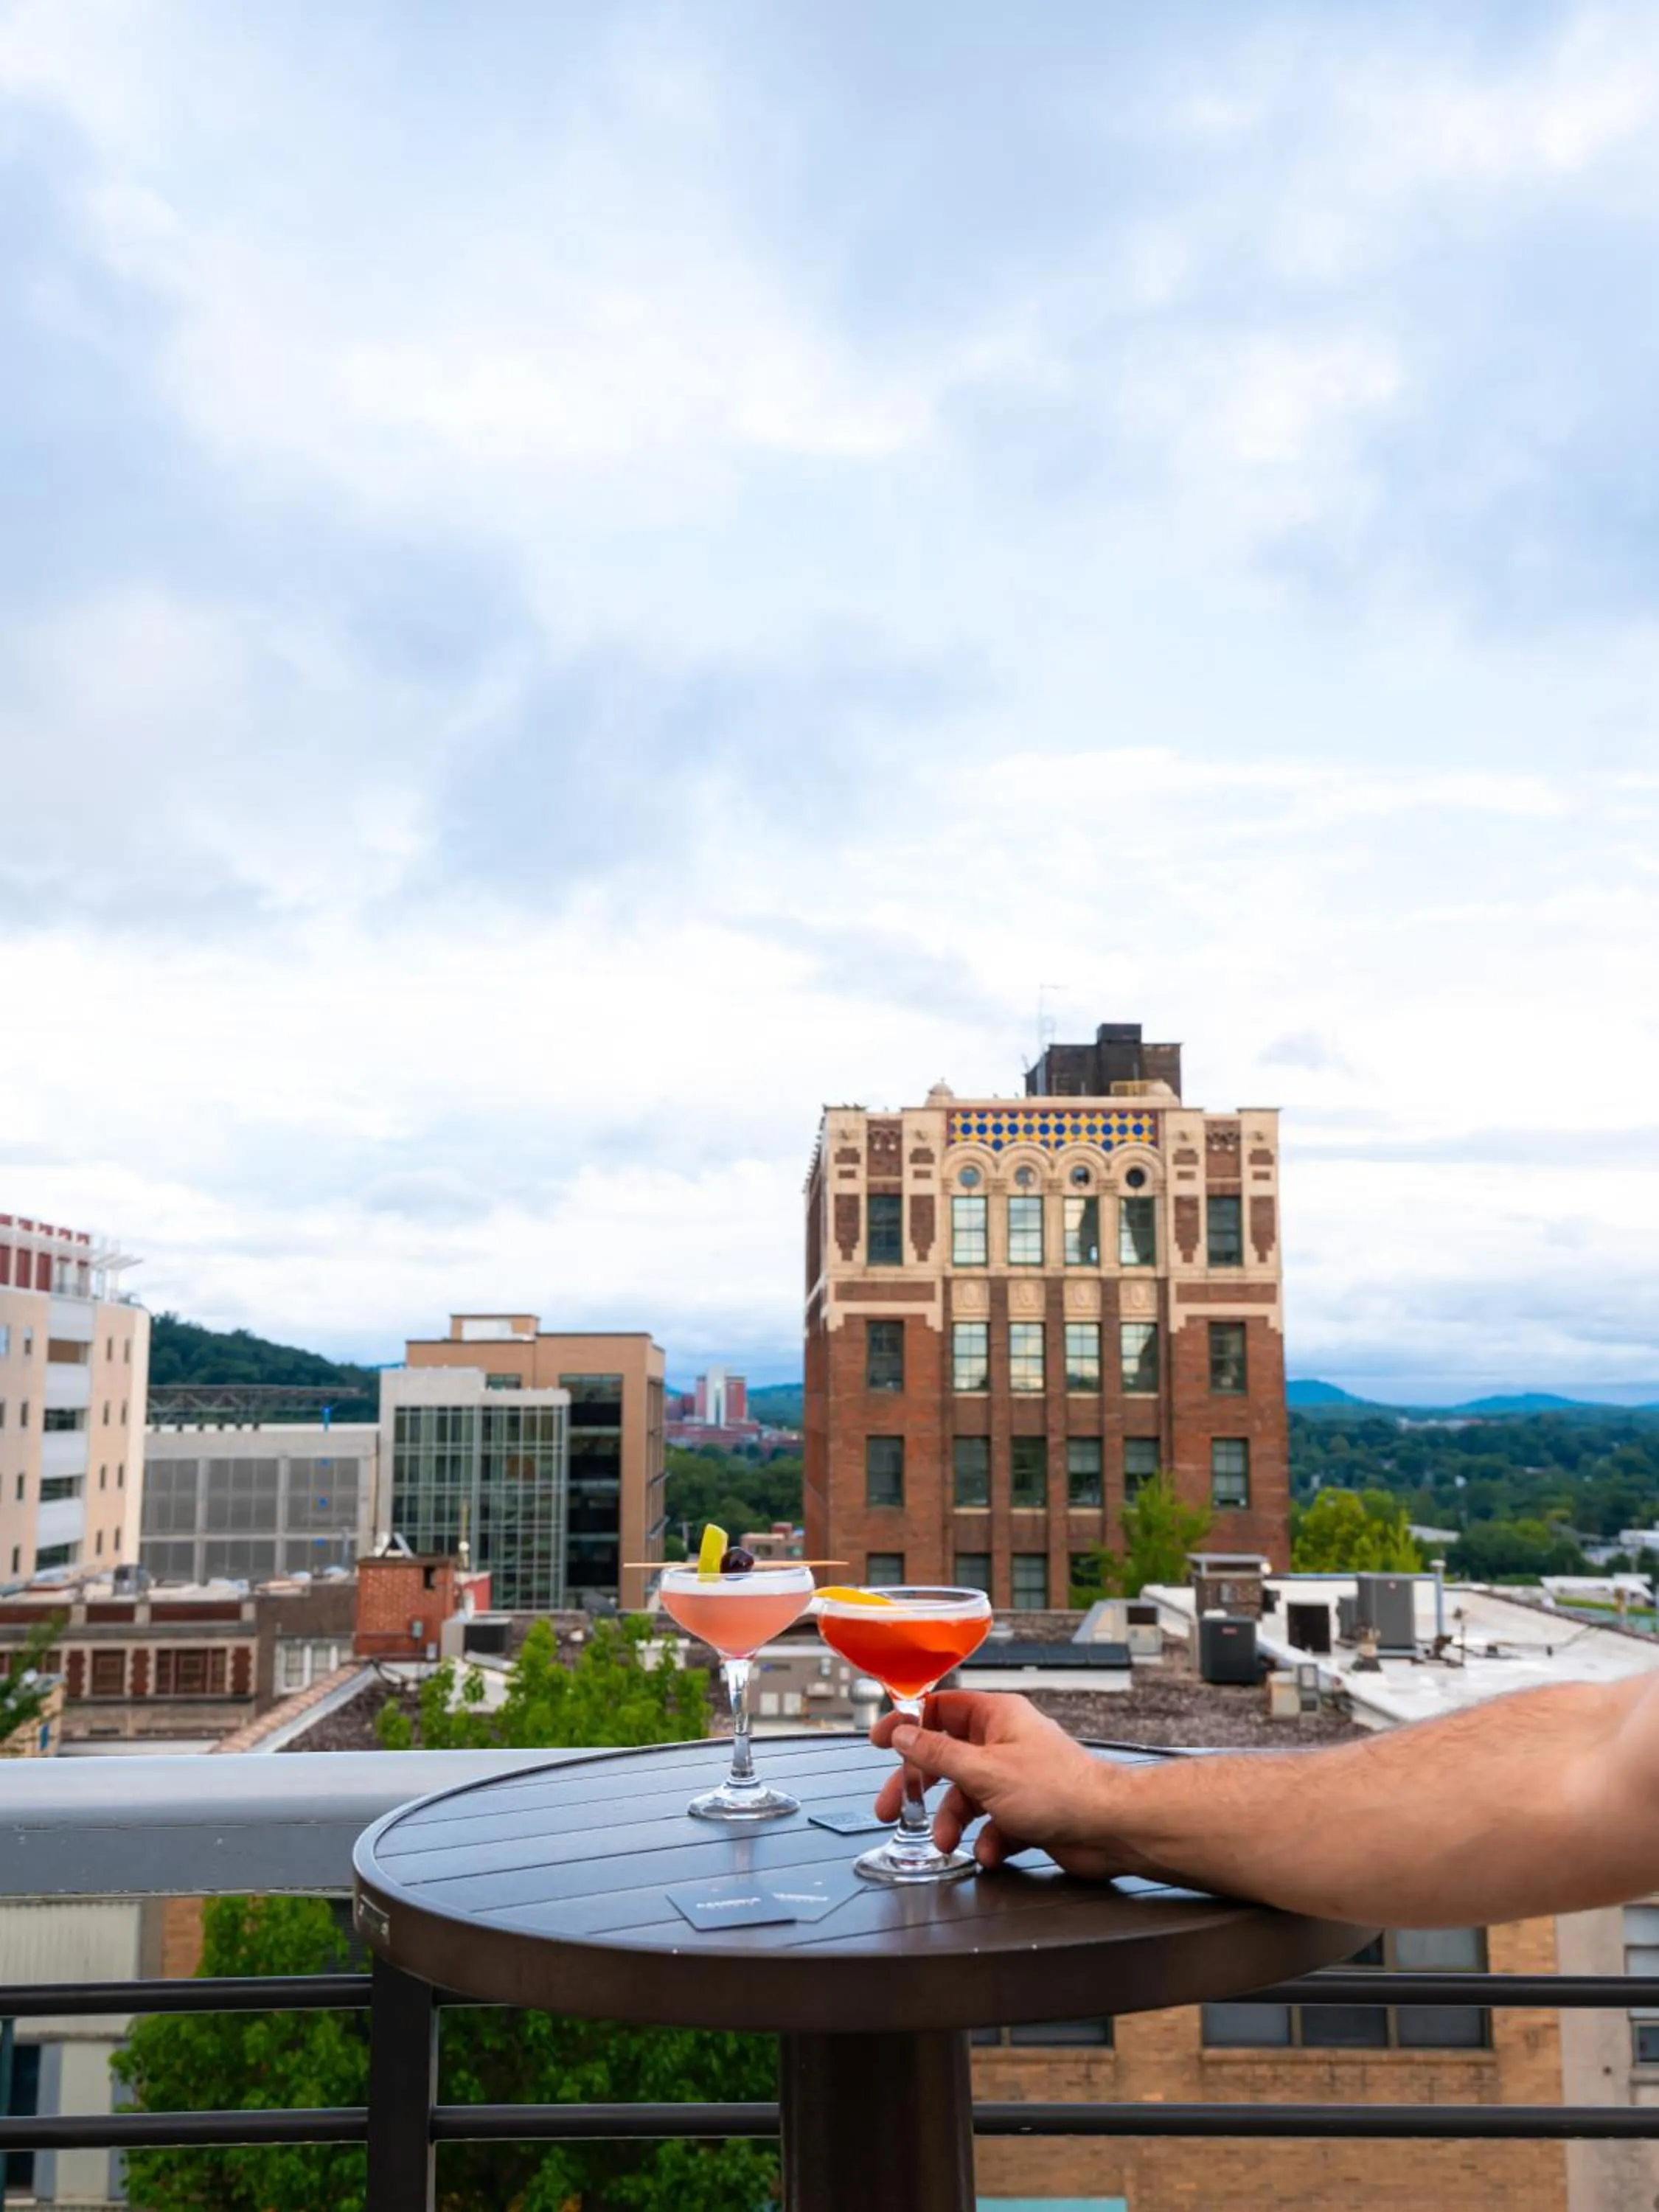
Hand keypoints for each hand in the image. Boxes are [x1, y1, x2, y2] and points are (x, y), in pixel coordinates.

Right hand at [871, 1690, 1140, 1877]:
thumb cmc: (1058, 1789)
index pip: (940, 1709)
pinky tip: (992, 1851)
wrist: (1109, 1829)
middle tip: (893, 1808)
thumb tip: (902, 1733)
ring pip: (967, 1796)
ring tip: (947, 1842)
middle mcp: (1004, 1743)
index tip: (881, 1739)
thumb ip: (937, 1753)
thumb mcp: (983, 1771)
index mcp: (996, 1717)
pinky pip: (993, 1823)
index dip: (908, 1723)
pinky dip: (987, 1840)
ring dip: (953, 1821)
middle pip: (946, 1758)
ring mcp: (1016, 1778)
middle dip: (921, 1786)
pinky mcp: (1028, 1811)